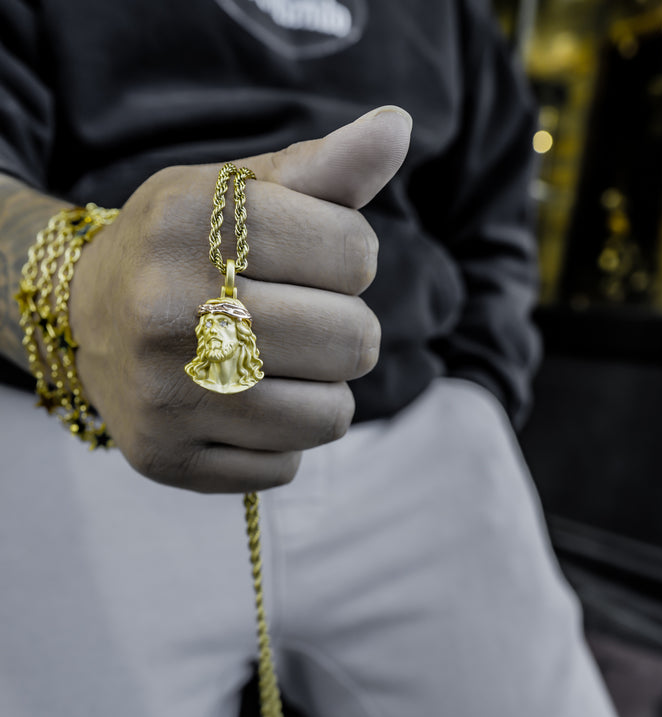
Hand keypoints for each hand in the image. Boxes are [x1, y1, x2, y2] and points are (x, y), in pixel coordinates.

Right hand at [69, 106, 411, 491]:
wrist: (86, 317)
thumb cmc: (183, 249)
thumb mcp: (235, 194)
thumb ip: (322, 169)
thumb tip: (397, 127)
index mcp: (189, 225)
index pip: (354, 252)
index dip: (351, 257)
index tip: (315, 259)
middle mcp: (168, 312)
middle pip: (352, 342)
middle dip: (346, 330)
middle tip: (303, 321)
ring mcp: (164, 396)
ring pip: (328, 417)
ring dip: (322, 392)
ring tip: (279, 367)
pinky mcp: (166, 458)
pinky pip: (285, 466)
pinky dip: (282, 441)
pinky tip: (243, 408)